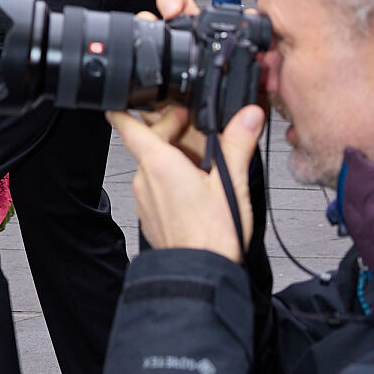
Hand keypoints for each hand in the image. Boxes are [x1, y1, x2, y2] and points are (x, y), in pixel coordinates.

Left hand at [109, 102, 264, 261]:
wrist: (200, 272)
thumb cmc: (212, 234)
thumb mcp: (231, 181)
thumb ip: (238, 143)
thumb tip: (248, 115)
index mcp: (159, 163)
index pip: (128, 126)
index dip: (125, 110)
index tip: (124, 101)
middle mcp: (144, 179)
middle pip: (149, 143)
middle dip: (170, 132)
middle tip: (196, 129)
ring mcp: (144, 199)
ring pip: (153, 167)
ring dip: (172, 159)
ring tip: (202, 163)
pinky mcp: (149, 216)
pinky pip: (155, 189)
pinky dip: (170, 182)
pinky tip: (194, 190)